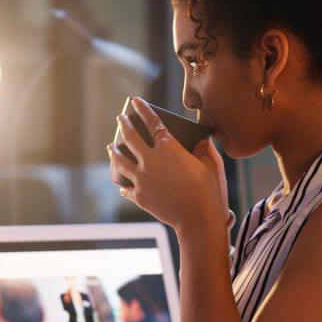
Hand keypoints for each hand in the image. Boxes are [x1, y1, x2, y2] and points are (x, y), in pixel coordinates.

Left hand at [107, 97, 229, 239]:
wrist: (198, 220)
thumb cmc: (209, 191)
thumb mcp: (210, 165)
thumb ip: (203, 149)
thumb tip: (200, 140)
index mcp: (168, 148)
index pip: (152, 123)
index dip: (143, 110)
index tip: (135, 101)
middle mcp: (151, 160)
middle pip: (131, 138)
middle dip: (124, 125)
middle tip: (120, 118)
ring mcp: (142, 179)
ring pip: (121, 161)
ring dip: (115, 152)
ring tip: (111, 146)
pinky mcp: (140, 196)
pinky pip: (127, 188)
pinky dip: (124, 185)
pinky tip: (121, 185)